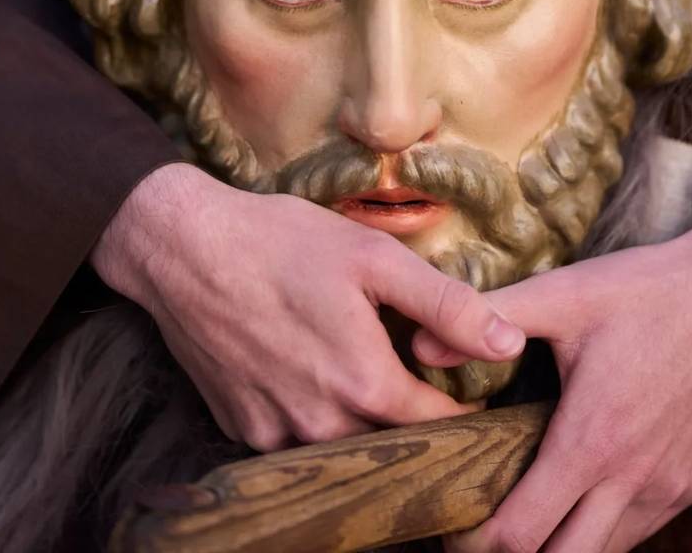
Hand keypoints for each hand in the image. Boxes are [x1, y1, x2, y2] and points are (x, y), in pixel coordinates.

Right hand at [90, 162, 525, 451]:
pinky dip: (316, 422)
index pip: (440, 427)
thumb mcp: (375, 258)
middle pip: (392, 445)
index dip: (466, 412)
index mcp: (365, 385)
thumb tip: (510, 346)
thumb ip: (447, 306)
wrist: (180, 246)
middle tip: (428, 387)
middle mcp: (322, 426)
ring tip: (370, 381)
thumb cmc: (280, 241)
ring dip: (366, 427)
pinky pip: (296, 443)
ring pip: (345, 450)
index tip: (477, 394)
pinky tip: (315, 379)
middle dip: (416, 425)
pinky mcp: (241, 430)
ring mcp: (276, 434)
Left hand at [423, 188, 691, 552]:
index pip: (522, 534)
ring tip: (523, 513)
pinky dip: (600, 529)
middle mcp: (635, 477)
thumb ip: (489, 320)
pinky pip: (637, 531)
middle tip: (478, 533)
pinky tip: (575, 496)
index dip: (476, 543)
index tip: (451, 524)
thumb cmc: (644, 290)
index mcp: (594, 438)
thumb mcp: (561, 294)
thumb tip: (418, 348)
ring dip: (561, 545)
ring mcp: (670, 487)